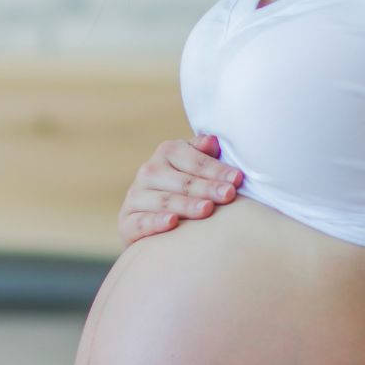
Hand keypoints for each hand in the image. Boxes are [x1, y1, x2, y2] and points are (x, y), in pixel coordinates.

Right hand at [117, 133, 244, 246]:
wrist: (155, 223)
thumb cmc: (187, 192)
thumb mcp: (196, 169)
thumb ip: (204, 155)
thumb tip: (212, 141)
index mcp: (167, 152)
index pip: (193, 160)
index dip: (216, 169)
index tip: (238, 179)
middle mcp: (148, 172)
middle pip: (181, 181)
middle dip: (207, 187)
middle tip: (229, 195)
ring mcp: (135, 197)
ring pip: (163, 200)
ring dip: (186, 205)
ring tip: (207, 209)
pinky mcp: (126, 222)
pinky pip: (140, 222)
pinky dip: (156, 221)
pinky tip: (173, 223)